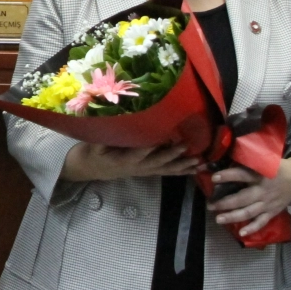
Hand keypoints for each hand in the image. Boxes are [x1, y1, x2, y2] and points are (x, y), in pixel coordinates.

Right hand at [62, 141, 194, 181]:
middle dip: (171, 154)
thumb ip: (104, 134)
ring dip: (182, 166)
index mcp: (122, 159)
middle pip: (156, 162)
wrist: (92, 169)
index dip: (148, 148)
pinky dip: (182, 171)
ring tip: (198, 162)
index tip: (158, 140)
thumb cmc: (94, 153)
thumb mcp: (94, 144)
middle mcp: (136, 167)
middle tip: (185, 146)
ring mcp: (144, 171)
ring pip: (165, 169)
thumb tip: (111, 117)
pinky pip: (167, 172)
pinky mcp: (148, 171)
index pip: (137, 153)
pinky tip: (195, 169)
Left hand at [207, 153, 290, 237]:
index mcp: (260, 175)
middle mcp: (263, 190)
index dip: (228, 176)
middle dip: (225, 203)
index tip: (214, 178)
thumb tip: (226, 160)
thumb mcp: (265, 160)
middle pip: (243, 198)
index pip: (242, 175)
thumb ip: (249, 163)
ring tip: (218, 219)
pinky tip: (241, 234)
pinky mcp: (272, 212)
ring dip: (233, 217)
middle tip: (210, 205)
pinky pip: (262, 222)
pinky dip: (252, 228)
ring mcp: (268, 203)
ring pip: (249, 212)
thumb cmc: (276, 168)